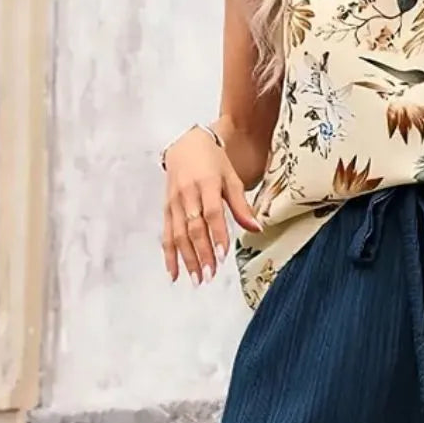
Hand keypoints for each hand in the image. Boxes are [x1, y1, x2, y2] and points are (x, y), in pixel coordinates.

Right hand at [161, 127, 260, 284]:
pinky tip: (174, 273)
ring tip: (196, 279)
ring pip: (178, 234)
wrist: (186, 143)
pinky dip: (169, 254)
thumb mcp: (231, 178)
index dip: (217, 235)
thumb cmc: (213, 161)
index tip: (222, 256)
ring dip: (187, 259)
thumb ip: (242, 206)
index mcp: (206, 184)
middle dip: (201, 253)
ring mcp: (174, 202)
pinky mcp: (167, 209)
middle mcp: (187, 194)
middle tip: (209, 275)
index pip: (212, 213)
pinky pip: (167, 234)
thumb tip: (257, 228)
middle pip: (193, 228)